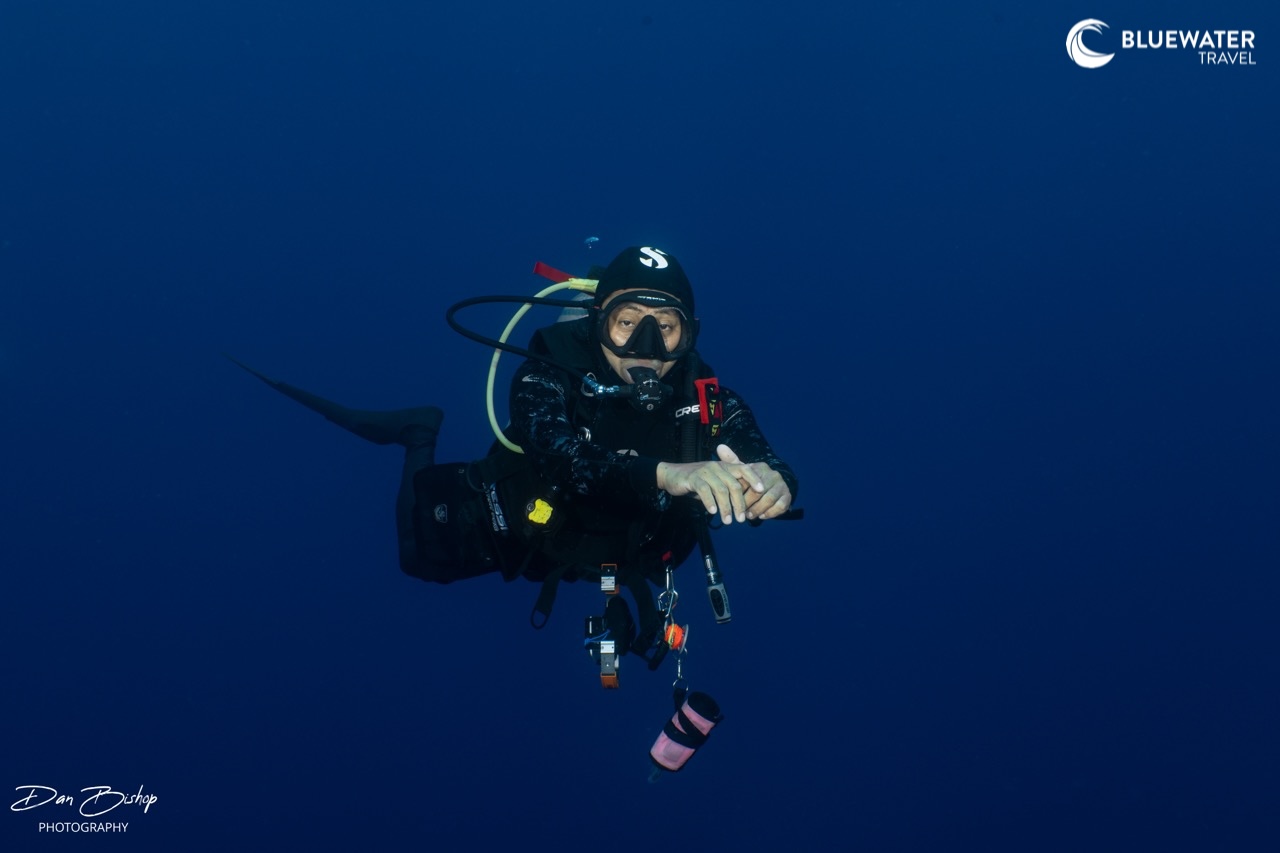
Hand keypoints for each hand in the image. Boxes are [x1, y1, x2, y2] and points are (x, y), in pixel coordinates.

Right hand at [656, 445, 788, 524]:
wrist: (672, 475)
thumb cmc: (697, 481)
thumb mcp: (715, 481)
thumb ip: (728, 488)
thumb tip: (745, 505)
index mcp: (725, 466)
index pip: (744, 469)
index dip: (754, 479)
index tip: (762, 491)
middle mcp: (717, 467)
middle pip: (734, 484)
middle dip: (739, 503)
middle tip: (741, 519)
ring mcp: (705, 472)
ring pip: (720, 490)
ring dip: (726, 507)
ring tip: (727, 521)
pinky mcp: (693, 478)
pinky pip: (704, 490)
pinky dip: (710, 502)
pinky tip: (713, 512)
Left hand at [718, 445, 792, 520]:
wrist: (774, 486)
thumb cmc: (753, 480)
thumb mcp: (743, 471)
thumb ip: (732, 461)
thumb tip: (719, 446)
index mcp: (761, 467)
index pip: (748, 480)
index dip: (739, 492)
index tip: (732, 500)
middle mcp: (773, 475)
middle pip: (758, 491)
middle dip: (748, 503)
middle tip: (740, 512)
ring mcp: (782, 485)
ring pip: (769, 499)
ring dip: (758, 509)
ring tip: (749, 516)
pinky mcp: (788, 496)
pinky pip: (780, 506)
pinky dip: (770, 513)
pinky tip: (761, 516)